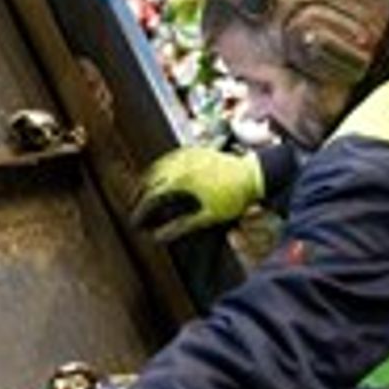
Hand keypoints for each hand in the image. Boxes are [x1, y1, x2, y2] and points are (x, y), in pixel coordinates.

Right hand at [129, 147, 262, 242]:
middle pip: (150, 178)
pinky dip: (161, 167)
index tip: (136, 223)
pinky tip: (161, 176)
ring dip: (148, 180)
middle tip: (135, 209)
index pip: (152, 196)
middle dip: (140, 194)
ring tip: (143, 194)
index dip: (141, 211)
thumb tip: (158, 238)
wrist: (254, 174)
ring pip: (158, 165)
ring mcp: (188, 154)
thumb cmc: (234, 197)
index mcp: (182, 179)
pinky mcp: (195, 149)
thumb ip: (181, 227)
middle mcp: (181, 163)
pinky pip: (170, 157)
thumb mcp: (209, 216)